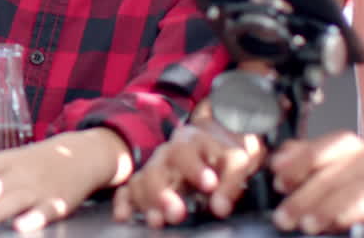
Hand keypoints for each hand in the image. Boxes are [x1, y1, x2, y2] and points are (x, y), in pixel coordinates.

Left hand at [0, 130, 126, 232]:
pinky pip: (45, 212)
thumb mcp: (7, 163)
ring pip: (12, 201)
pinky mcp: (58, 203)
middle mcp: (18, 174)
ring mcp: (38, 189)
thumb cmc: (36, 163)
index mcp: (5, 161)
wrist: (84, 155)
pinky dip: (34, 220)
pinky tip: (20, 228)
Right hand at [112, 119, 264, 225]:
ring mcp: (155, 168)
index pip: (187, 152)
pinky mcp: (146, 184)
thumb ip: (231, 181)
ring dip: (147, 201)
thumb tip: (219, 208)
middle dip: (163, 193)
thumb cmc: (226, 153)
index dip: (195, 168)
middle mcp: (168, 154)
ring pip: (142, 181)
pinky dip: (124, 203)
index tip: (209, 185)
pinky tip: (124, 216)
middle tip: (176, 213)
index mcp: (191, 142)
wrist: (217, 146)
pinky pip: (128, 191)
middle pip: (157, 169)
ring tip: (156, 221)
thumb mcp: (239, 159)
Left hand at [270, 133, 363, 232]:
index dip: (294, 161)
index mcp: (341, 147)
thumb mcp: (337, 157)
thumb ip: (306, 155)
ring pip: (343, 191)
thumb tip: (276, 158)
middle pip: (325, 174)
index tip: (275, 173)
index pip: (314, 149)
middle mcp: (356, 158)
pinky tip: (335, 224)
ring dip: (320, 209)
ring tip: (304, 225)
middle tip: (281, 215)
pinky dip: (348, 213)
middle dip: (301, 195)